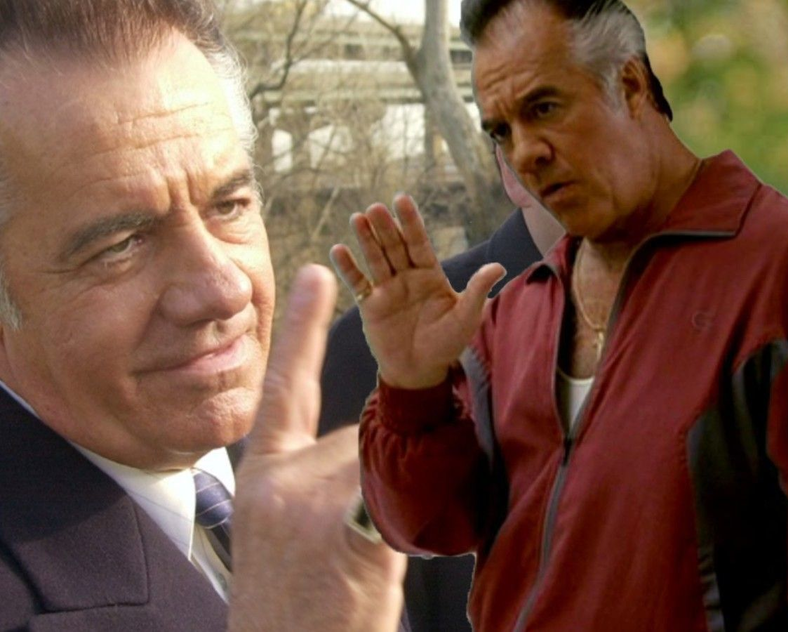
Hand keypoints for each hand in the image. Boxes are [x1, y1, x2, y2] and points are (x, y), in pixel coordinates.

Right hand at [228, 264, 406, 631]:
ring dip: (394, 506)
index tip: (319, 272)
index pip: (286, 387)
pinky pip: (397, 497)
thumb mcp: (282, 534)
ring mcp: (310, 500)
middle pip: (361, 441)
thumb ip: (313, 484)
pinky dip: (406, 520)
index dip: (304, 329)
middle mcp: (280, 480)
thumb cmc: (294, 608)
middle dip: (379, 478)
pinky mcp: (344, 524)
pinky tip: (373, 562)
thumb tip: (360, 457)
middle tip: (359, 538)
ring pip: (386, 469)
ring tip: (359, 563)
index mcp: (261, 479)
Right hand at [330, 195, 504, 388]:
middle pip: (394, 246)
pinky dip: (348, 268)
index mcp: (430, 274)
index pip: (419, 242)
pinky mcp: (370, 305)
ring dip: (366, 239)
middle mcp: (407, 276)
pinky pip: (358, 283)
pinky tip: (338, 250)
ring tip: (357, 218)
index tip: (402, 199)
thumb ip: (477, 290)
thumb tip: (499, 266)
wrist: (421, 370)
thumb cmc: (447, 343)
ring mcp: (387, 289)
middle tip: (376, 207)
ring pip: (375, 259)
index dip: (410, 222)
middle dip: (385, 227)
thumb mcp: (466, 317)